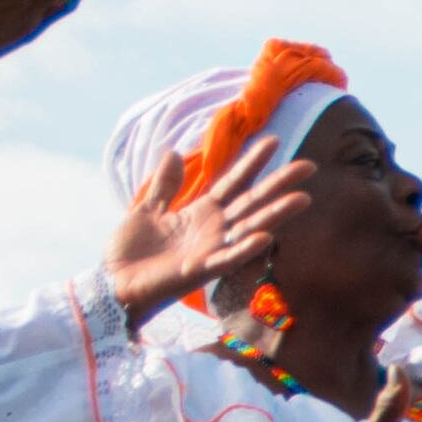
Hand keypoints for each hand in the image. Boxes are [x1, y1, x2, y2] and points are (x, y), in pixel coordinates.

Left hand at [104, 141, 306, 328]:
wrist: (113, 281)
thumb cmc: (131, 251)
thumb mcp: (147, 210)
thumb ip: (165, 185)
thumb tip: (173, 152)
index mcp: (201, 213)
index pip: (233, 183)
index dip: (252, 162)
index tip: (273, 140)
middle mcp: (213, 230)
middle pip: (252, 202)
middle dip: (279, 184)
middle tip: (308, 166)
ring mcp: (209, 250)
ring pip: (249, 228)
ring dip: (275, 215)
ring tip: (302, 198)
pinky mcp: (198, 270)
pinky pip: (226, 259)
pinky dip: (244, 249)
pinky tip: (264, 237)